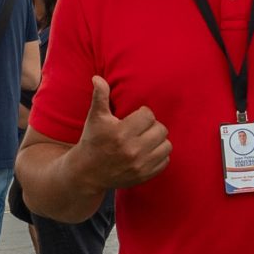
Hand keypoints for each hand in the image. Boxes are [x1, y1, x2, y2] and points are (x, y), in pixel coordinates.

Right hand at [76, 76, 169, 190]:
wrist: (87, 173)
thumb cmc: (92, 141)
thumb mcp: (94, 118)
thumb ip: (99, 96)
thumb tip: (97, 78)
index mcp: (120, 133)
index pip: (148, 115)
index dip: (143, 114)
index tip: (134, 118)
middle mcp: (132, 150)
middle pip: (161, 129)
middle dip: (152, 126)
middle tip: (141, 128)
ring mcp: (140, 165)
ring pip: (166, 145)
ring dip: (158, 140)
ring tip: (146, 139)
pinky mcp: (144, 176)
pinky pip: (165, 161)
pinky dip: (159, 155)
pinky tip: (147, 152)